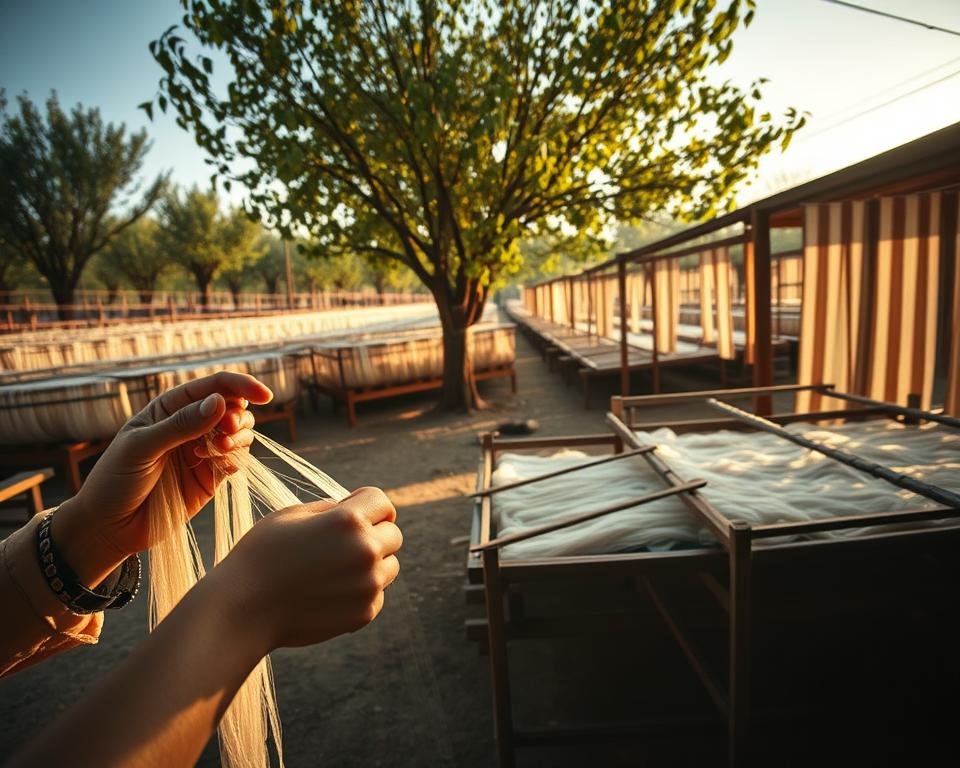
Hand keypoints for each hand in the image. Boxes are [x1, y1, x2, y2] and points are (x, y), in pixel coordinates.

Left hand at [53, 371, 273, 586]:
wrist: (110, 527)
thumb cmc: (116, 480)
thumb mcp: (141, 448)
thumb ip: (181, 425)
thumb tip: (220, 402)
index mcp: (171, 407)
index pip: (215, 386)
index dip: (242, 385)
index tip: (264, 395)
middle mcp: (191, 424)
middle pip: (234, 407)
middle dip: (238, 416)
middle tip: (227, 431)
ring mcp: (204, 450)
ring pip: (241, 432)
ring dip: (238, 437)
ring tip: (218, 450)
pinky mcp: (212, 476)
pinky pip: (237, 460)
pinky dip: (235, 459)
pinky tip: (214, 467)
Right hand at [213, 487, 401, 652]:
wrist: (241, 610)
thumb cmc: (261, 556)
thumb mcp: (291, 515)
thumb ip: (330, 509)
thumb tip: (356, 509)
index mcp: (348, 520)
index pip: (382, 502)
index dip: (367, 505)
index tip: (355, 513)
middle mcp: (365, 550)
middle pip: (393, 535)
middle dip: (373, 535)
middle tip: (341, 546)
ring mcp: (368, 584)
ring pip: (390, 566)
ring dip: (372, 565)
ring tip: (334, 570)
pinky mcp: (364, 613)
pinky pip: (377, 595)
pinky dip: (361, 593)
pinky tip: (329, 594)